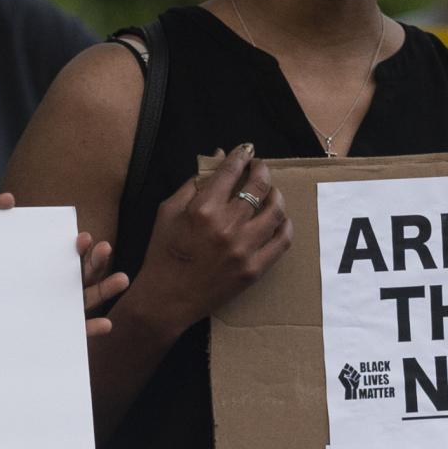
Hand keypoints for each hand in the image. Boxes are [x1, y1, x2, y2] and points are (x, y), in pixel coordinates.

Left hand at [0, 192, 129, 339]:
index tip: (83, 238)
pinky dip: (93, 328)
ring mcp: (62, 308)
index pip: (73, 253)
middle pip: (87, 272)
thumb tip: (7, 198)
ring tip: (123, 279)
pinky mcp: (57, 331)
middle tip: (104, 247)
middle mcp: (63, 285)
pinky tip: (106, 325)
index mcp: (53, 264)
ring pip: (90, 299)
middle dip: (98, 260)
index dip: (81, 246)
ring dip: (107, 289)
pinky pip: (78, 331)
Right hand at [125, 146, 291, 336]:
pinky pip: (281, 241)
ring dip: (276, 195)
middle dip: (262, 170)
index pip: (231, 171)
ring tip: (271, 192)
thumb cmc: (163, 253)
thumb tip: (218, 157)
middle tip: (260, 167)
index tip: (246, 150)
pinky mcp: (254, 269)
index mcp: (202, 209)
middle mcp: (226, 227)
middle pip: (259, 187)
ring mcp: (243, 249)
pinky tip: (279, 219)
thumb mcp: (168, 211)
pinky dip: (284, 225)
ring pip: (275, 211)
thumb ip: (193, 183)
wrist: (167, 298)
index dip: (241, 155)